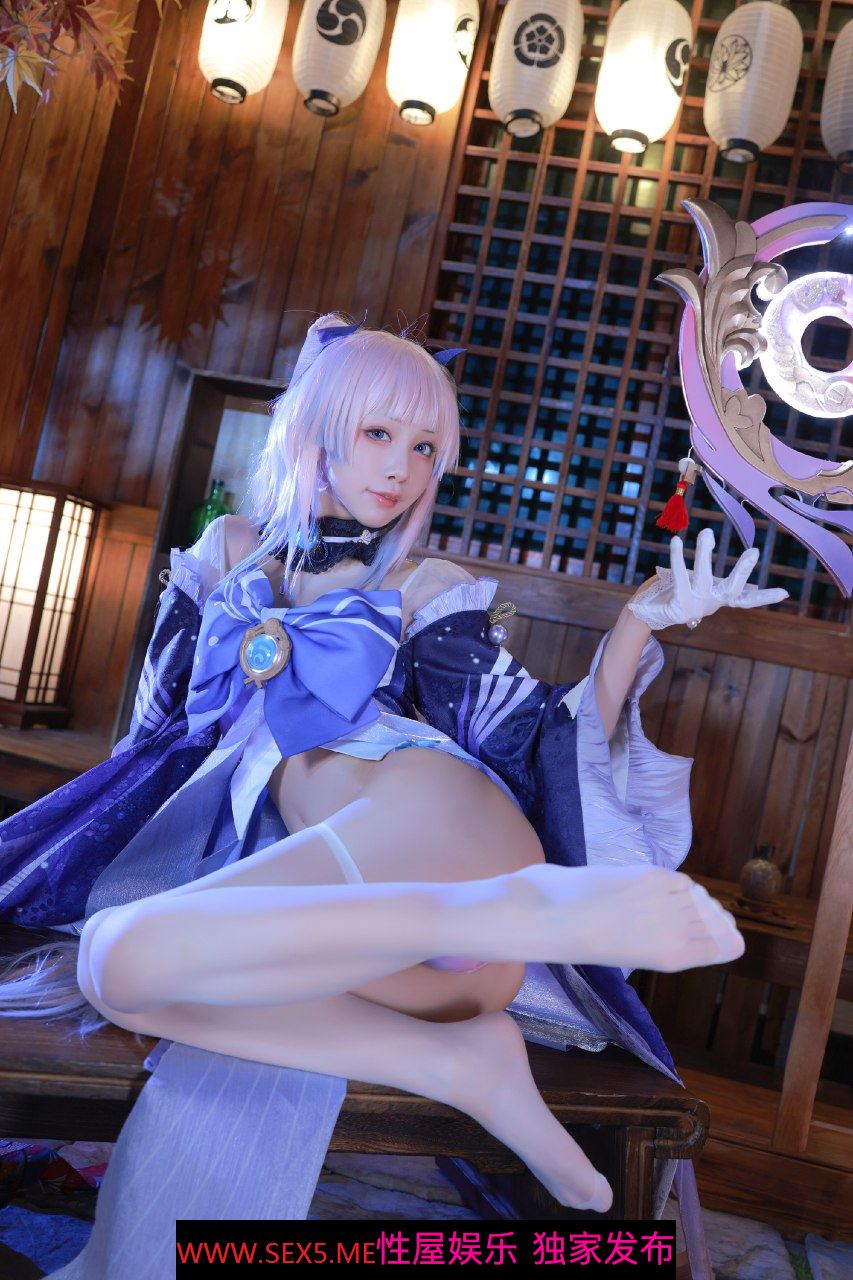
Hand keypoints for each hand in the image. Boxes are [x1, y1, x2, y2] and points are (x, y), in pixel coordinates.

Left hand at [626, 529, 787, 631]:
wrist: (650, 613)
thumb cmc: (678, 592)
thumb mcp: (698, 584)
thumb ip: (710, 574)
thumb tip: (719, 545)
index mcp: (719, 600)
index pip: (746, 599)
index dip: (764, 596)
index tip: (785, 593)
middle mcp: (710, 605)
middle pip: (731, 590)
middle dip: (742, 572)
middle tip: (754, 551)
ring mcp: (694, 607)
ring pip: (702, 578)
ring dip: (704, 554)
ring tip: (706, 532)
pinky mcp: (677, 606)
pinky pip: (679, 577)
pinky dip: (677, 557)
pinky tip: (676, 541)